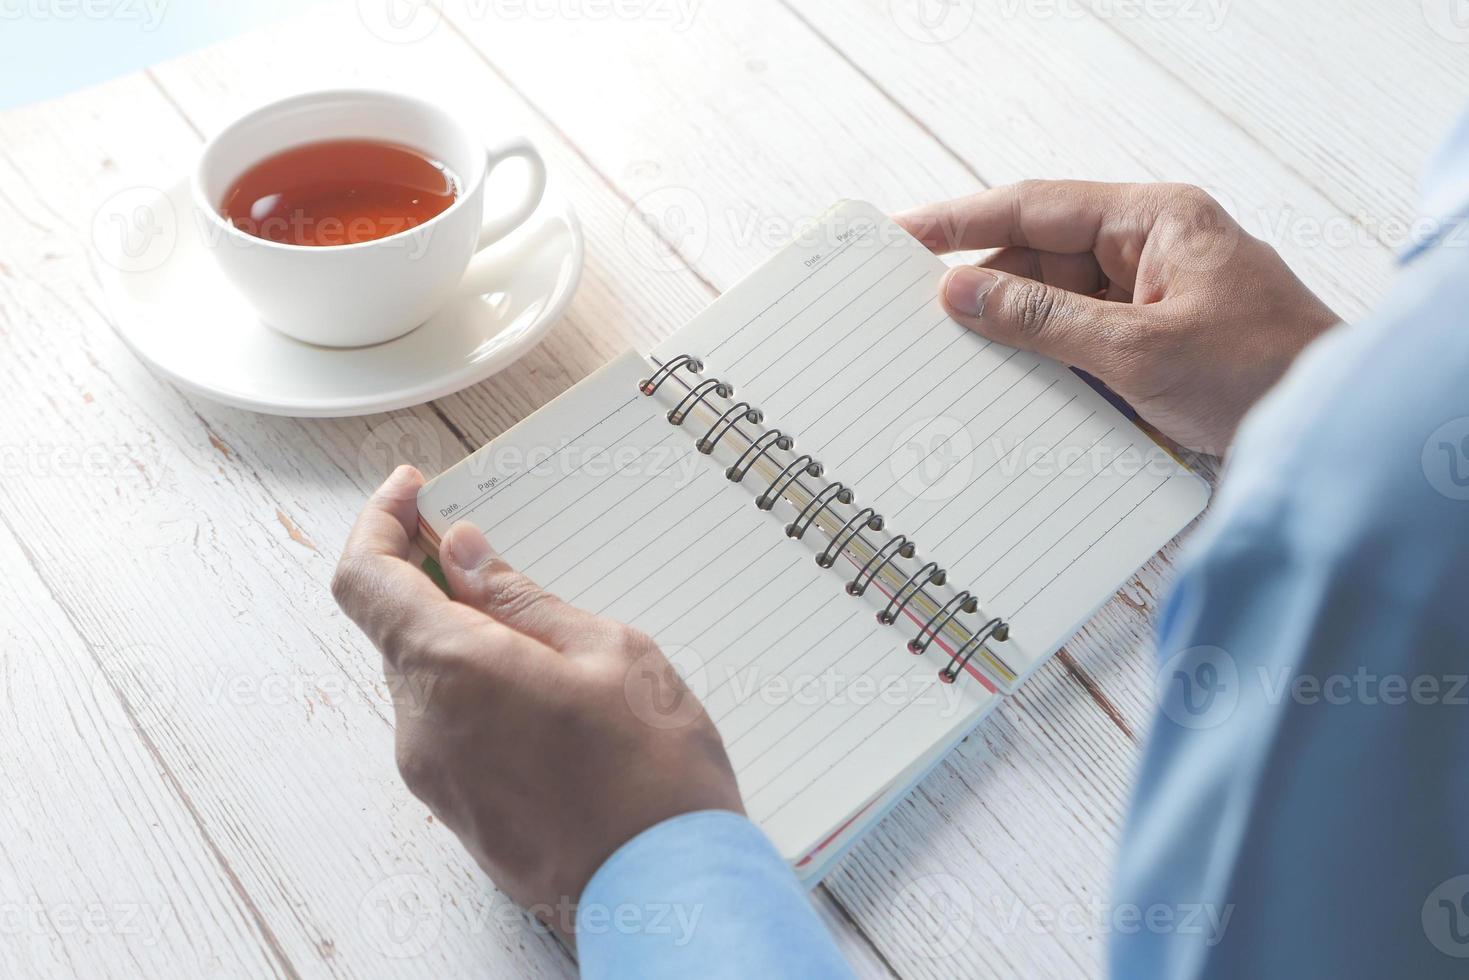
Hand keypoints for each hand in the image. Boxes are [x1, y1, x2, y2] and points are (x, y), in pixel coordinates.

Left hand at [331, 466, 741, 936]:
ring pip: (425, 679)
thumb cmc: (654, 772)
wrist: (669, 889)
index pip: (366, 578)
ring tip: (545, 639)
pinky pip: (445, 726)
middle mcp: (423, 726)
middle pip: (395, 628)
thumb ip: (518, 599)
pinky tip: (540, 693)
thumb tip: (460, 555)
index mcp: (453, 669)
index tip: (409, 493)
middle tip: (486, 554)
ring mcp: (434, 777)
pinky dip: (472, 690)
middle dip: (431, 582)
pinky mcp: (456, 811)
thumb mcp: (607, 651)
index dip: (379, 522)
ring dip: (461, 640)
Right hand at [897, 180, 1339, 454]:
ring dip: (1014, 330)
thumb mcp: (1138, 349)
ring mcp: (1152, 296)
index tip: (904, 236)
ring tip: (957, 359)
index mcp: (1155, 220)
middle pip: (1041, 256)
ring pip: (1056, 302)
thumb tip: (961, 293)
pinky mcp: (1153, 342)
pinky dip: (1047, 359)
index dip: (961, 221)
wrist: (1333, 436)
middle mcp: (1150, 247)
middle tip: (918, 318)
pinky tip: (1012, 384)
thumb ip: (1042, 318)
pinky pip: (1080, 338)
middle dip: (984, 287)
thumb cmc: (1263, 376)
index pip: (1036, 207)